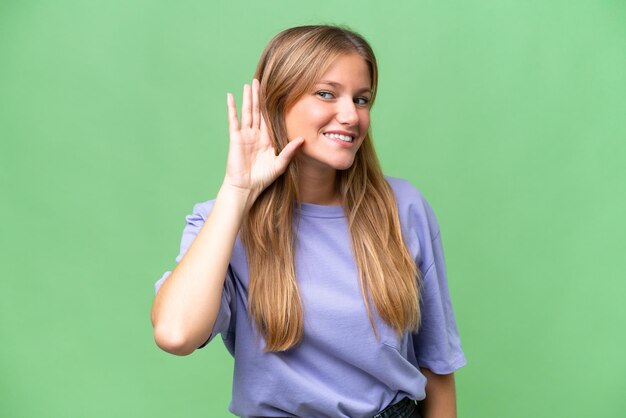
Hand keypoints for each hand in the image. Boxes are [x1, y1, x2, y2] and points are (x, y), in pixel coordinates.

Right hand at [223, 79, 302, 202]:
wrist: (246, 187)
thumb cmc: (262, 179)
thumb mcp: (280, 164)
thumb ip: (290, 151)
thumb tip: (302, 140)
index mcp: (267, 139)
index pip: (270, 118)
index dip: (271, 105)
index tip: (276, 91)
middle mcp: (256, 135)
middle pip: (258, 111)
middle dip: (259, 96)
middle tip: (260, 80)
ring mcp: (245, 135)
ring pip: (247, 112)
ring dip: (248, 98)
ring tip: (249, 84)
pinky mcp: (235, 138)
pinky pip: (233, 120)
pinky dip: (232, 108)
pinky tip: (231, 97)